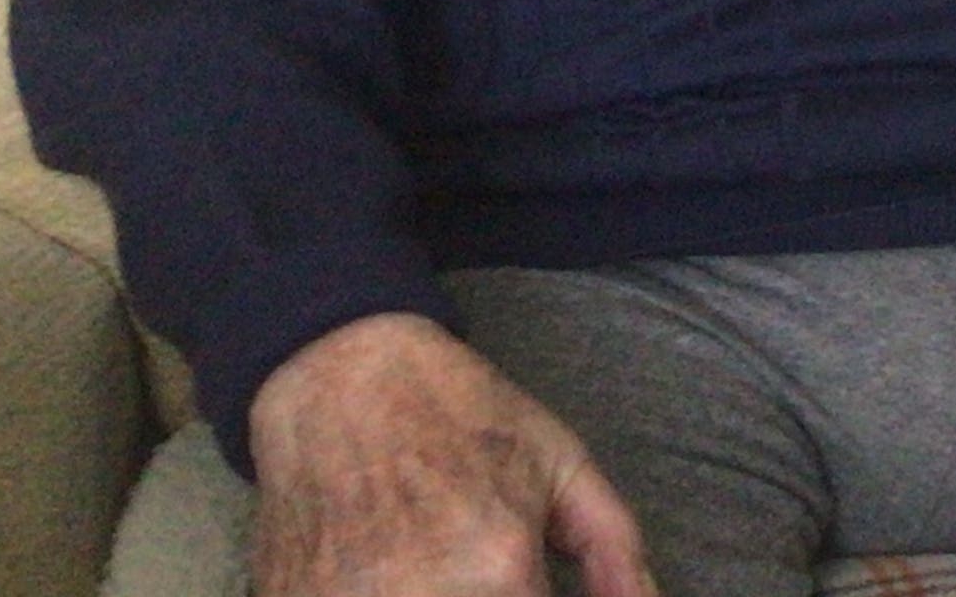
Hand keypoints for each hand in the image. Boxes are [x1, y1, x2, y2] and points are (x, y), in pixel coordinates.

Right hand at [247, 312, 656, 596]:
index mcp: (500, 573)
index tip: (531, 586)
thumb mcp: (561, 466)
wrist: (341, 380)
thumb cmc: (460, 418)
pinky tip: (390, 570)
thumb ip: (614, 552)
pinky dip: (381, 594)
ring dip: (442, 594)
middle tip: (489, 570)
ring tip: (438, 564)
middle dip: (500, 595)